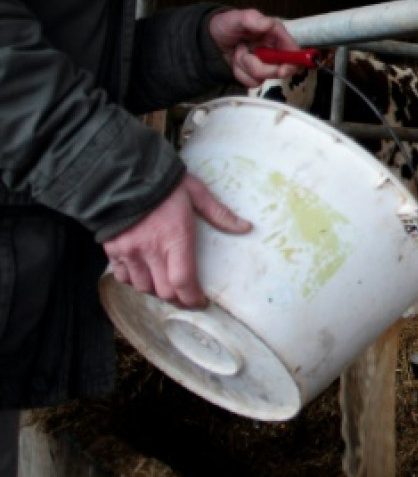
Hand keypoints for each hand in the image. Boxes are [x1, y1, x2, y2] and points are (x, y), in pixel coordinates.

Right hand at [103, 174, 250, 308]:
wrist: (121, 173)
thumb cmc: (163, 183)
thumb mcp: (196, 193)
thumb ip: (219, 213)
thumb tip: (246, 227)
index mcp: (175, 238)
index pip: (183, 282)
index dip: (193, 299)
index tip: (201, 302)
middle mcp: (150, 250)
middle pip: (163, 291)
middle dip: (177, 298)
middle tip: (187, 295)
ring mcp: (128, 251)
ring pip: (142, 287)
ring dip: (155, 290)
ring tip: (166, 283)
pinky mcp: (112, 249)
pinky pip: (122, 276)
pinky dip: (134, 280)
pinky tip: (143, 273)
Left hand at [208, 8, 301, 88]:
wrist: (209, 40)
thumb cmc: (225, 25)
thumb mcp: (237, 18)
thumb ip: (252, 19)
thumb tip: (268, 25)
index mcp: (275, 34)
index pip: (293, 51)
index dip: (292, 61)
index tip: (282, 69)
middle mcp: (274, 50)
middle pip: (282, 69)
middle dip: (263, 67)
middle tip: (247, 58)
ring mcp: (264, 63)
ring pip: (264, 77)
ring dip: (246, 68)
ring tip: (238, 54)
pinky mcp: (255, 74)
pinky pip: (253, 82)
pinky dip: (241, 74)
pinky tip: (236, 63)